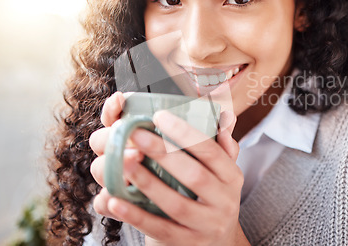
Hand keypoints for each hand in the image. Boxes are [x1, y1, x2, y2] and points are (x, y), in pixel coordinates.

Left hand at [89, 92, 249, 245]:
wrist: (217, 244)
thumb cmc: (212, 197)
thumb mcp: (222, 172)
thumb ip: (220, 145)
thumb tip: (224, 115)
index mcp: (232, 177)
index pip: (211, 152)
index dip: (186, 133)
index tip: (159, 116)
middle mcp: (225, 202)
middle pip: (194, 176)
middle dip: (163, 153)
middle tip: (136, 134)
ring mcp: (206, 226)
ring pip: (176, 204)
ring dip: (148, 182)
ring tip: (124, 163)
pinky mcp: (186, 244)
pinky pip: (159, 229)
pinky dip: (136, 216)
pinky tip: (115, 201)